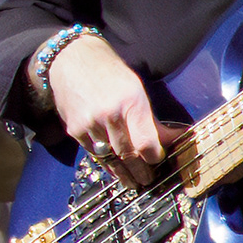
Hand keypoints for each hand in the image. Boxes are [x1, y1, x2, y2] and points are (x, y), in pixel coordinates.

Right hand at [48, 34, 168, 186]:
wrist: (70, 61)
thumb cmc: (109, 73)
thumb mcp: (136, 90)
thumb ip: (151, 119)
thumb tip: (172, 139)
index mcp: (130, 102)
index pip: (146, 144)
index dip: (154, 158)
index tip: (158, 160)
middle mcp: (109, 115)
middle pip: (128, 155)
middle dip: (140, 172)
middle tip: (147, 180)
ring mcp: (90, 124)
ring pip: (110, 158)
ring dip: (122, 172)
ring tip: (131, 181)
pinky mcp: (75, 130)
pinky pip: (93, 153)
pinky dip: (105, 161)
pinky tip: (112, 167)